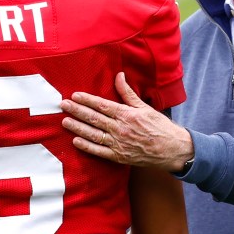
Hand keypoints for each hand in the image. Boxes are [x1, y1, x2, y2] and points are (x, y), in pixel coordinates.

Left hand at [60, 72, 192, 171]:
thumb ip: (128, 92)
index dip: (87, 100)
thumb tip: (119, 76)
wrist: (171, 149)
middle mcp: (120, 129)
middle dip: (77, 111)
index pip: (102, 105)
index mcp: (126, 114)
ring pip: (93, 134)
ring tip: (65, 121)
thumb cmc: (159, 126)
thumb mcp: (144, 107)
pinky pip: (100, 151)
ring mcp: (118, 143)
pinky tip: (76, 141)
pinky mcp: (119, 157)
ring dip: (78, 127)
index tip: (74, 95)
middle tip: (63, 105)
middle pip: (94, 118)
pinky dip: (87, 147)